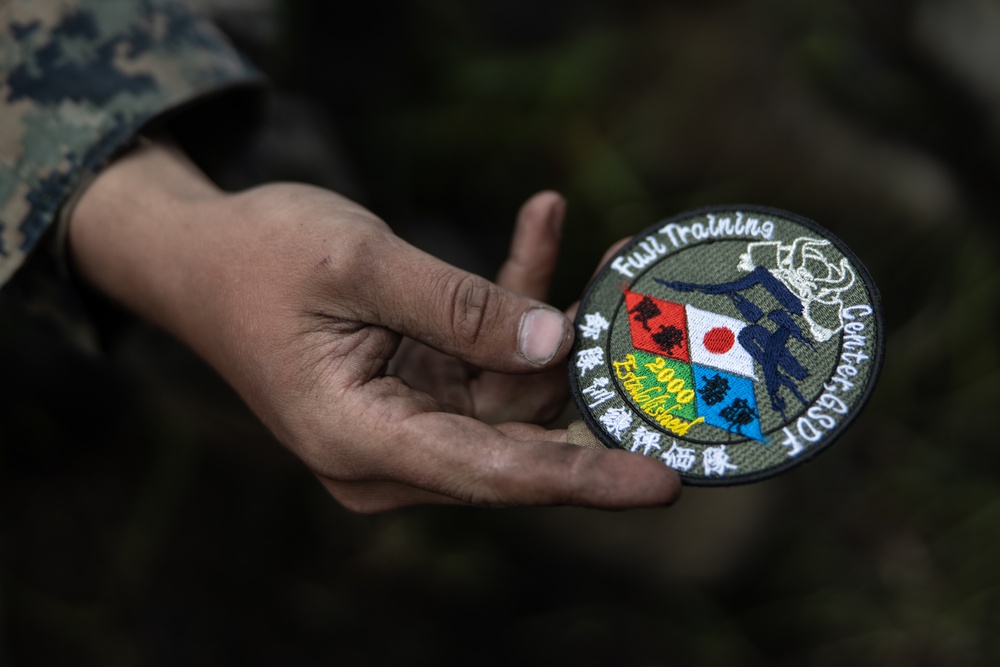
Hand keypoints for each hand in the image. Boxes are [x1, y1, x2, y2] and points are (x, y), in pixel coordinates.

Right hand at [68, 139, 680, 511]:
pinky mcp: (418, 389)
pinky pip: (489, 355)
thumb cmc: (258, 255)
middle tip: (656, 309)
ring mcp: (406, 422)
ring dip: (562, 320)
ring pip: (514, 387)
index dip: (583, 478)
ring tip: (613, 253)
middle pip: (517, 430)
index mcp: (359, 438)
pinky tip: (543, 223)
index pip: (493, 474)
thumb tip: (557, 340)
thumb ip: (458, 307)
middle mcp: (390, 450)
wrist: (200, 255)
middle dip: (589, 368)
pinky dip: (515, 299)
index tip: (664, 481)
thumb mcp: (358, 263)